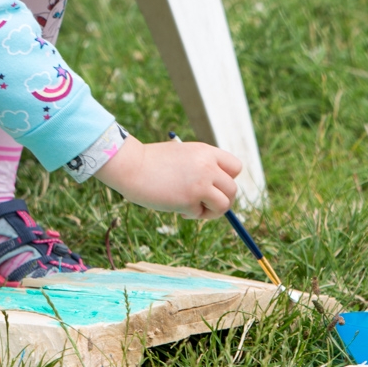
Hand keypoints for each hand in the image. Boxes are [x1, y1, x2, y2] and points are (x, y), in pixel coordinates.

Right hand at [94, 136, 241, 218]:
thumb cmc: (152, 161)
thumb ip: (201, 166)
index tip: (214, 185)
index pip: (236, 167)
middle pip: (232, 189)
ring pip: (224, 205)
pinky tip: (177, 208)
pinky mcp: (189, 200)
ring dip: (212, 211)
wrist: (131, 166)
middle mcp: (208, 166)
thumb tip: (217, 191)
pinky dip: (192, 215)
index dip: (227, 179)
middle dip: (222, 200)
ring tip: (195, 209)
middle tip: (205, 203)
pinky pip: (201, 214)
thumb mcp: (182, 155)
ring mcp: (200, 183)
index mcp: (206, 151)